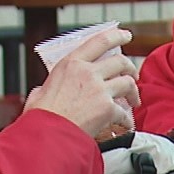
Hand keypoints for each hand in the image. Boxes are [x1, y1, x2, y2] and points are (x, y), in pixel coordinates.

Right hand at [23, 29, 139, 138]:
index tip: (125, 35)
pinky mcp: (107, 108)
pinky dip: (127, 120)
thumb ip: (47, 87)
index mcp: (71, 64)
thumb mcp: (39, 93)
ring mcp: (99, 90)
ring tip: (133, 100)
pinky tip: (125, 125)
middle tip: (132, 74)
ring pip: (128, 83)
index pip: (100, 41)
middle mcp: (87, 72)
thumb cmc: (41, 118)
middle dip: (130, 67)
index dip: (116, 36)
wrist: (48, 137)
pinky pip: (125, 112)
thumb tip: (43, 91)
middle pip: (120, 61)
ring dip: (134, 92)